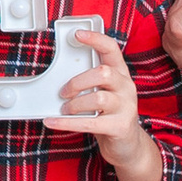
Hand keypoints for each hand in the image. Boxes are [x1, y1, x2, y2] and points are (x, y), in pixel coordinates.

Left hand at [46, 21, 165, 180]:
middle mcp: (126, 87)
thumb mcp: (104, 94)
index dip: (96, 39)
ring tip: (65, 109)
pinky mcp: (120, 126)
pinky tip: (53, 122)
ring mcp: (126, 107)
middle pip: (103, 73)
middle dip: (78, 81)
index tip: (78, 34)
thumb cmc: (110, 116)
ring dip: (75, 104)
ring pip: (98, 98)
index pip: (112, 49)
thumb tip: (60, 76)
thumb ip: (89, 82)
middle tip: (63, 92)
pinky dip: (67, 123)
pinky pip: (91, 123)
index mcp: (121, 74)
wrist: (128, 146)